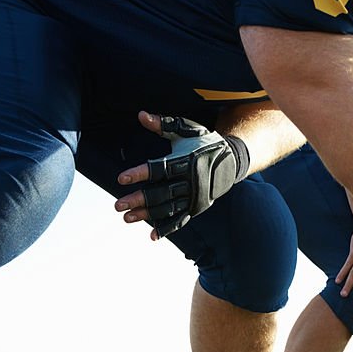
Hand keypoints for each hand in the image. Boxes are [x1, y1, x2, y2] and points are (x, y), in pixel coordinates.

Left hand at [115, 112, 248, 239]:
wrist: (234, 159)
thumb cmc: (205, 141)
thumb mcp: (187, 129)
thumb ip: (164, 124)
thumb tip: (141, 116)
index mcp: (187, 161)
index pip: (159, 169)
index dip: (140, 173)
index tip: (121, 178)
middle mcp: (192, 181)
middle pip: (161, 193)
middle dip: (139, 200)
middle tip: (118, 205)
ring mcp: (195, 196)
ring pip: (168, 208)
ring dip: (147, 215)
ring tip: (126, 218)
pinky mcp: (198, 206)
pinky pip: (182, 219)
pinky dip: (167, 228)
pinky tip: (152, 235)